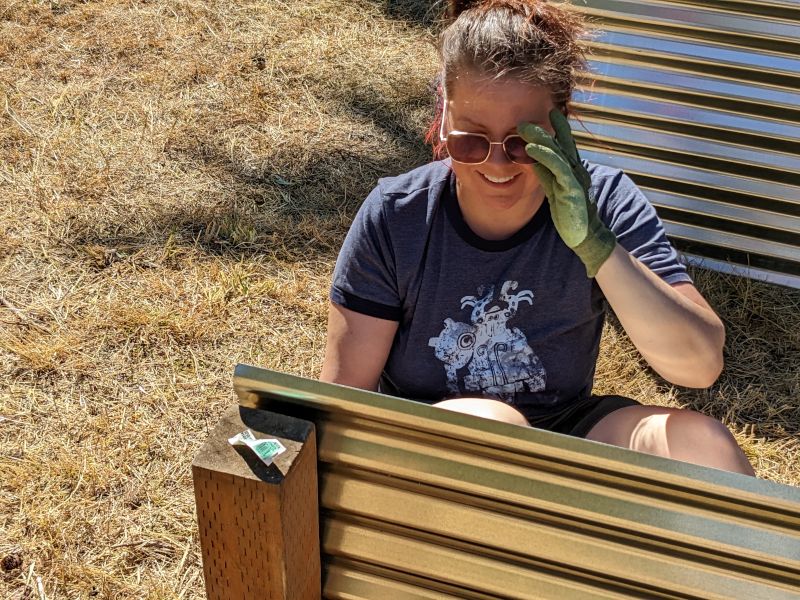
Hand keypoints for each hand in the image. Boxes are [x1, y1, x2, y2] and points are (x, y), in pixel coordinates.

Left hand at [518, 109, 615, 276]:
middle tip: (525, 119)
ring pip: (558, 152)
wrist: (586, 237)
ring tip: (524, 128)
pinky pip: (557, 167)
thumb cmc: (570, 215)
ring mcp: (576, 178)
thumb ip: (546, 174)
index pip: (565, 145)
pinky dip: (544, 155)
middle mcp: (577, 170)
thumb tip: (532, 159)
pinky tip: (531, 148)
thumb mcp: (554, 190)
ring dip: (541, 138)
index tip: (550, 113)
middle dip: (544, 130)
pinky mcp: (572, 189)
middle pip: (560, 144)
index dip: (558, 129)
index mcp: (574, 171)